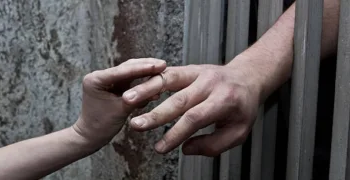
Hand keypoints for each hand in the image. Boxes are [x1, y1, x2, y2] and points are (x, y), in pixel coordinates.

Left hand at [73, 58, 165, 148]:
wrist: (91, 136)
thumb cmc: (101, 126)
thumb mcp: (120, 111)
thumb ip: (137, 99)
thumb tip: (156, 90)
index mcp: (96, 80)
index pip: (123, 71)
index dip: (142, 68)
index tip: (159, 65)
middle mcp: (100, 76)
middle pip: (127, 67)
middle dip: (146, 66)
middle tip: (164, 64)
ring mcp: (107, 79)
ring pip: (130, 71)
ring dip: (146, 71)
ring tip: (162, 69)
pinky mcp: (114, 84)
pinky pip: (131, 79)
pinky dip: (142, 79)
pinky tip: (155, 78)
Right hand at [122, 58, 264, 155]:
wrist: (246, 77)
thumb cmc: (242, 107)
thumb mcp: (239, 132)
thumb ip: (214, 144)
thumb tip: (186, 148)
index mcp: (225, 100)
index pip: (196, 118)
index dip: (176, 133)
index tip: (161, 148)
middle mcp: (210, 84)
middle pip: (179, 100)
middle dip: (156, 114)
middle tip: (137, 126)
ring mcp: (198, 72)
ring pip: (170, 80)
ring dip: (147, 89)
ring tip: (128, 99)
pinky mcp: (190, 68)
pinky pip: (168, 72)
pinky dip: (152, 79)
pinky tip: (137, 86)